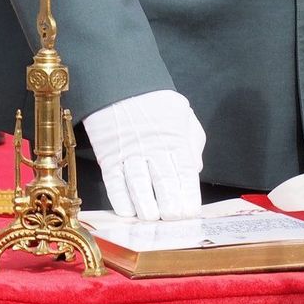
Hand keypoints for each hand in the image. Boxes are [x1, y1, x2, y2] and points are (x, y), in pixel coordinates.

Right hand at [83, 89, 205, 219]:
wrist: (119, 84)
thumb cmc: (154, 102)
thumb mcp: (182, 113)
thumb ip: (192, 141)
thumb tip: (194, 170)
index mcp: (174, 138)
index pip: (185, 173)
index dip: (188, 196)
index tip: (190, 213)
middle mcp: (152, 148)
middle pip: (163, 182)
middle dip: (170, 205)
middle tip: (173, 219)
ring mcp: (129, 152)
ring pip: (138, 185)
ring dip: (146, 206)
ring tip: (152, 218)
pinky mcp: (109, 156)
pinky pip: (114, 182)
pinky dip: (120, 199)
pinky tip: (127, 211)